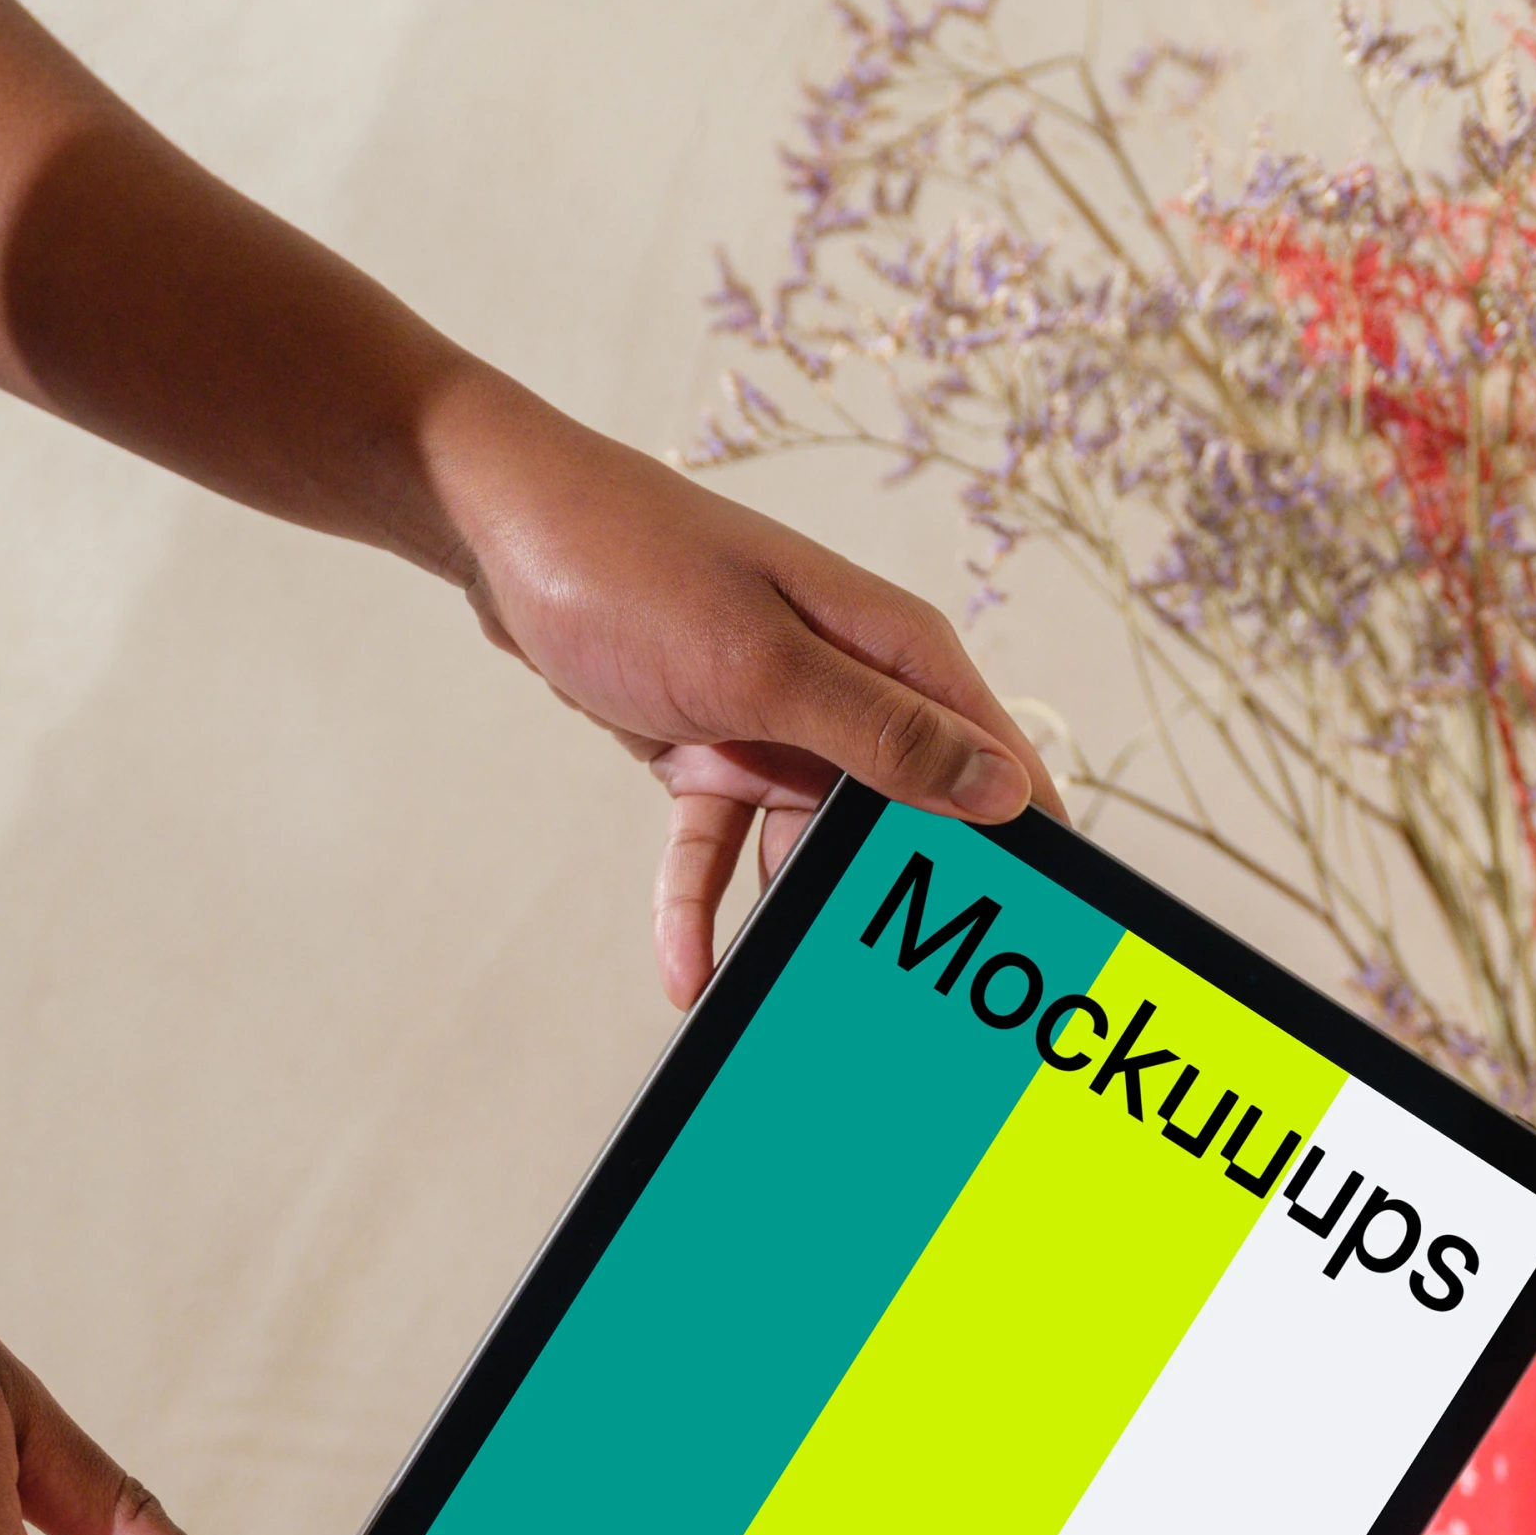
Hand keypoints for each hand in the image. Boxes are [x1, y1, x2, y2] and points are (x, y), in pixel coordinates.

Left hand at [417, 377, 1062, 1006]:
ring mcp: (779, 719)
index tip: (1034, 936)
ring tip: (788, 1003)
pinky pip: (719, 844)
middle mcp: (850, 683)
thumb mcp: (762, 665)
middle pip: (907, 813)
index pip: (992, 757)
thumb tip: (1000, 791)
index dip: (1023, 843)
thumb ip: (879, 732)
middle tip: (904, 1000)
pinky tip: (687, 973)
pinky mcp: (710, 747)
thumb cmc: (631, 568)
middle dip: (901, 898)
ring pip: (808, 845)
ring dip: (791, 916)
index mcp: (893, 647)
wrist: (500, 531)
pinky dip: (701, 903)